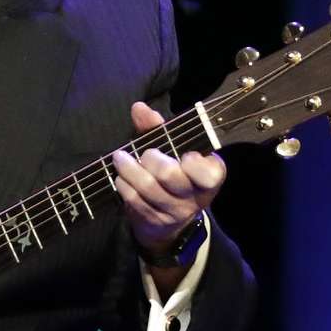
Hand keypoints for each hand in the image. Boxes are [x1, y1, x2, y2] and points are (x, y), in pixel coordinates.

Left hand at [111, 101, 225, 260]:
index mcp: (211, 176)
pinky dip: (124, 185)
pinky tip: (121, 177)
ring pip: (148, 188)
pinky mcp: (154, 222)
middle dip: (151, 159)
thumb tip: (139, 108)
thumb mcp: (172, 150)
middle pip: (169, 175)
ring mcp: (174, 213)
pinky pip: (135, 201)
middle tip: (144, 153)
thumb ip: (157, 128)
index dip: (193, 164)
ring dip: (129, 169)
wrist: (169, 219)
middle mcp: (195, 197)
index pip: (208, 174)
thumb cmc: (173, 174)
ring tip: (120, 158)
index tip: (185, 155)